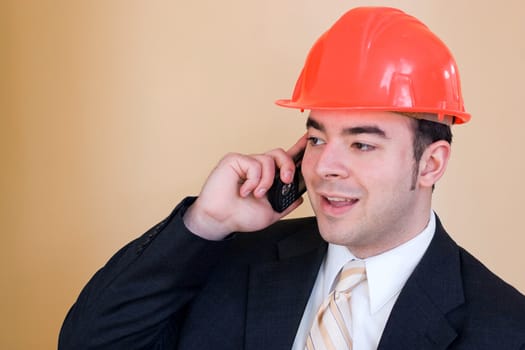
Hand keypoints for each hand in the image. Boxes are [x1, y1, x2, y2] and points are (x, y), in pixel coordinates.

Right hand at [183, 135, 307, 239]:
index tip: (310, 140)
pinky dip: (253, 181)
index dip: (298, 149)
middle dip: (288, 166)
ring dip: (266, 181)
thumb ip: (286, 204)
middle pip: (280, 153)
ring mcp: (246, 162)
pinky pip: (254, 164)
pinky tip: (244, 191)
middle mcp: (257, 167)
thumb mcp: (271, 213)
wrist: (221, 221)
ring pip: (268, 160)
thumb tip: (300, 197)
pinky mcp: (235, 160)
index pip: (284, 159)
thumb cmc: (240, 216)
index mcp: (266, 177)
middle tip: (286, 180)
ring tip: (256, 194)